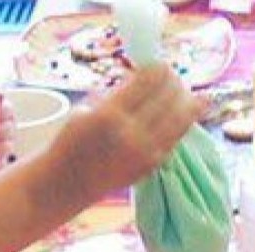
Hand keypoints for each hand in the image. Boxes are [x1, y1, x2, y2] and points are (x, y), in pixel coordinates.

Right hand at [46, 65, 199, 201]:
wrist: (69, 183)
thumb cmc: (72, 141)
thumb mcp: (86, 108)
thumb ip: (117, 93)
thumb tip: (147, 78)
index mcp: (110, 114)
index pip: (149, 80)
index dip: (157, 67)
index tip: (157, 64)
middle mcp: (132, 133)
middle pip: (169, 95)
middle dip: (174, 80)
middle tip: (171, 75)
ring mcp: (147, 151)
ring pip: (182, 116)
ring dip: (185, 98)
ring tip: (182, 91)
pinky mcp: (154, 164)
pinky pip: (178, 135)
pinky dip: (183, 119)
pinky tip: (184, 109)